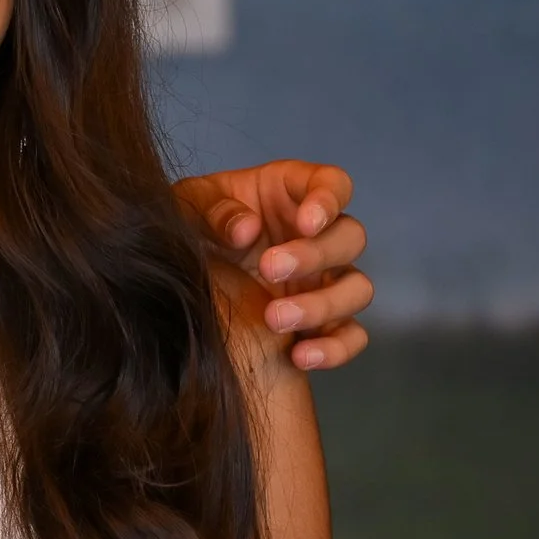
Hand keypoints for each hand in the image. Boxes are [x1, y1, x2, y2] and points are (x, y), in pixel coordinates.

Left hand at [174, 161, 371, 370]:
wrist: (180, 280)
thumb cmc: (190, 227)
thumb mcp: (187, 207)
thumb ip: (213, 210)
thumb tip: (246, 229)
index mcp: (288, 194)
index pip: (332, 183)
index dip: (330, 199)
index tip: (307, 222)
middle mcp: (315, 236)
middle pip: (351, 236)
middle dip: (315, 254)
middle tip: (270, 268)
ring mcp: (322, 279)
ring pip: (358, 288)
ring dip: (323, 304)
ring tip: (274, 317)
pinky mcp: (321, 322)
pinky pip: (350, 336)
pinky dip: (335, 348)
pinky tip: (299, 355)